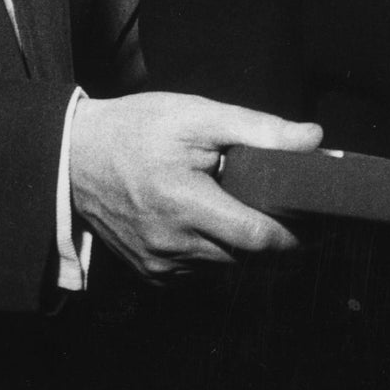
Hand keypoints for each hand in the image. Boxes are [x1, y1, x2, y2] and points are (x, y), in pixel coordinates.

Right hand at [70, 92, 317, 274]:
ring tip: (247, 209)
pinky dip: (215, 253)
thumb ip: (260, 129)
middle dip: (275, 239)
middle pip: (247, 258)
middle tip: (291, 211)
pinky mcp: (149, 273)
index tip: (316, 222)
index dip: (295, 235)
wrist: (73, 157)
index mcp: (184, 204)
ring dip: (244, 246)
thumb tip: (315, 139)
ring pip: (226, 267)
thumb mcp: (198, 116)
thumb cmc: (137, 129)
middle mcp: (171, 244)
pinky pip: (200, 272)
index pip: (257, 238)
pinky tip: (212, 223)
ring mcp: (158, 264)